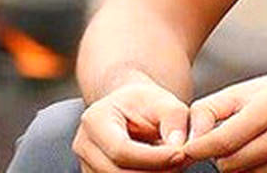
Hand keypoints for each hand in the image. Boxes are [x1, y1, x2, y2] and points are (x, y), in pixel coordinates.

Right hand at [71, 81, 188, 171]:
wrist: (129, 109)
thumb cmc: (146, 104)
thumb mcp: (165, 102)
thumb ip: (174, 121)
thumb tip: (178, 149)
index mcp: (95, 119)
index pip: (121, 149)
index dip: (153, 158)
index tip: (181, 154)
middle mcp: (85, 145)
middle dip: (156, 172)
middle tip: (181, 161)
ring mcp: (87, 165)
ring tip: (173, 163)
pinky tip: (161, 168)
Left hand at [182, 68, 266, 172]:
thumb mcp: (248, 88)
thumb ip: (213, 109)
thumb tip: (190, 135)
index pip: (224, 140)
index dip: (199, 149)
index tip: (185, 151)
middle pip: (232, 164)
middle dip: (220, 156)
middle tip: (225, 141)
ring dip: (237, 166)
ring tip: (248, 145)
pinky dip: (256, 172)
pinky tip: (263, 154)